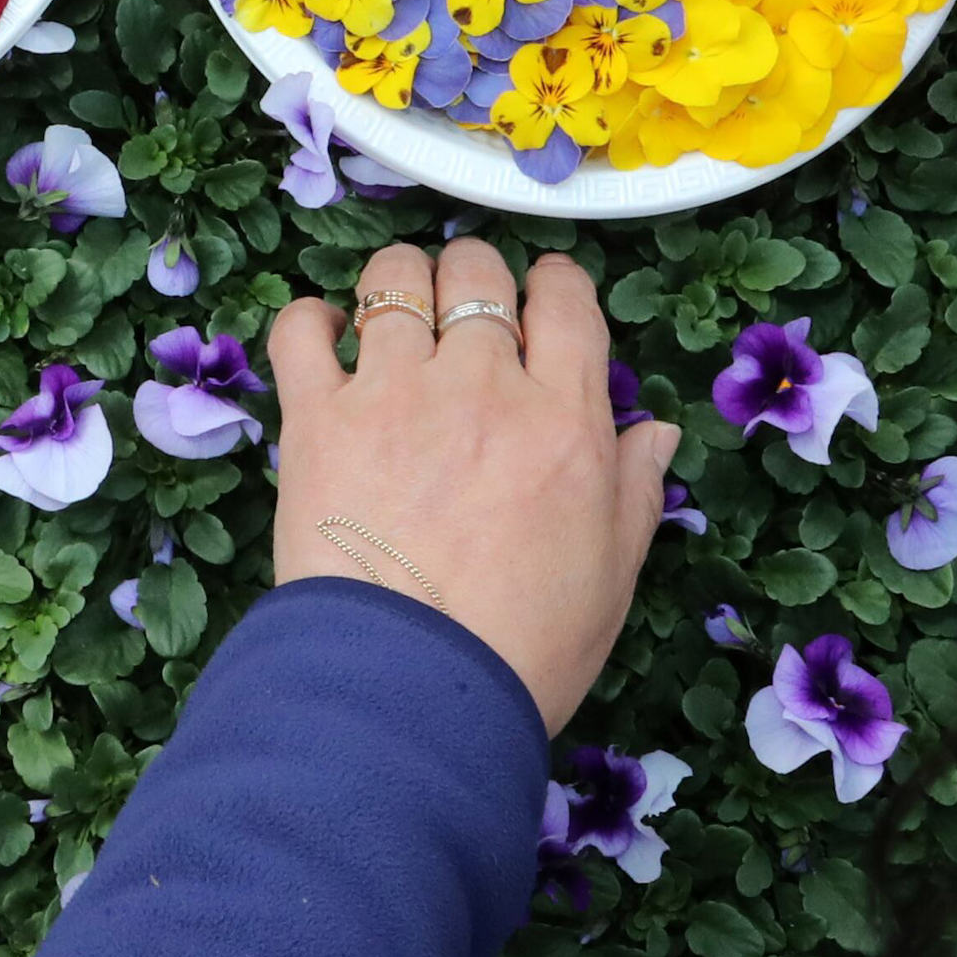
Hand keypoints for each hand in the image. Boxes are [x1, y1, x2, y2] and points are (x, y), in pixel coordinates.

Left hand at [267, 238, 676, 732]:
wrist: (412, 686)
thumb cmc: (525, 644)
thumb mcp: (612, 574)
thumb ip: (635, 490)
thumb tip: (654, 430)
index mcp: (563, 417)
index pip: (567, 299)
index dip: (554, 286)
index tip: (542, 302)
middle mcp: (479, 383)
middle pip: (476, 271)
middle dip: (475, 278)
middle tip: (466, 315)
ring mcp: (391, 392)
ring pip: (393, 278)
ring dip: (399, 282)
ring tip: (396, 314)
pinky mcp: (316, 417)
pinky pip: (301, 329)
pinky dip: (310, 319)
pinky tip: (326, 338)